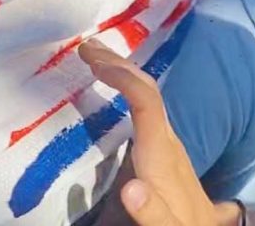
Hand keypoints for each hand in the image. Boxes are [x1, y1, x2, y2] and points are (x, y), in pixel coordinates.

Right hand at [78, 40, 240, 225]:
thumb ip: (152, 212)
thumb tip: (131, 188)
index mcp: (163, 153)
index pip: (146, 102)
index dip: (122, 77)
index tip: (93, 60)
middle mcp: (167, 139)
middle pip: (147, 91)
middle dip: (119, 65)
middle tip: (87, 46)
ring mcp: (166, 142)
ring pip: (146, 96)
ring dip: (121, 74)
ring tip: (96, 56)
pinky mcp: (161, 149)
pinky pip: (143, 109)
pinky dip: (125, 91)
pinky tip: (114, 89)